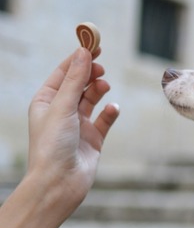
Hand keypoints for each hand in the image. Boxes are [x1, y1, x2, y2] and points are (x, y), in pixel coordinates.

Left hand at [25, 46, 119, 215]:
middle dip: (90, 74)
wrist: (60, 182)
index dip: (77, 59)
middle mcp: (61, 112)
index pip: (63, 74)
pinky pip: (105, 120)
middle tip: (101, 67)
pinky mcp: (94, 139)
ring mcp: (78, 125)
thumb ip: (76, 80)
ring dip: (99, 91)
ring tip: (104, 86)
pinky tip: (113, 109)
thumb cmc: (53, 145)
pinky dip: (110, 113)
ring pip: (92, 100)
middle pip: (78, 84)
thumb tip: (83, 53)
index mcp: (46, 102)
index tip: (93, 46)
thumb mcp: (63, 106)